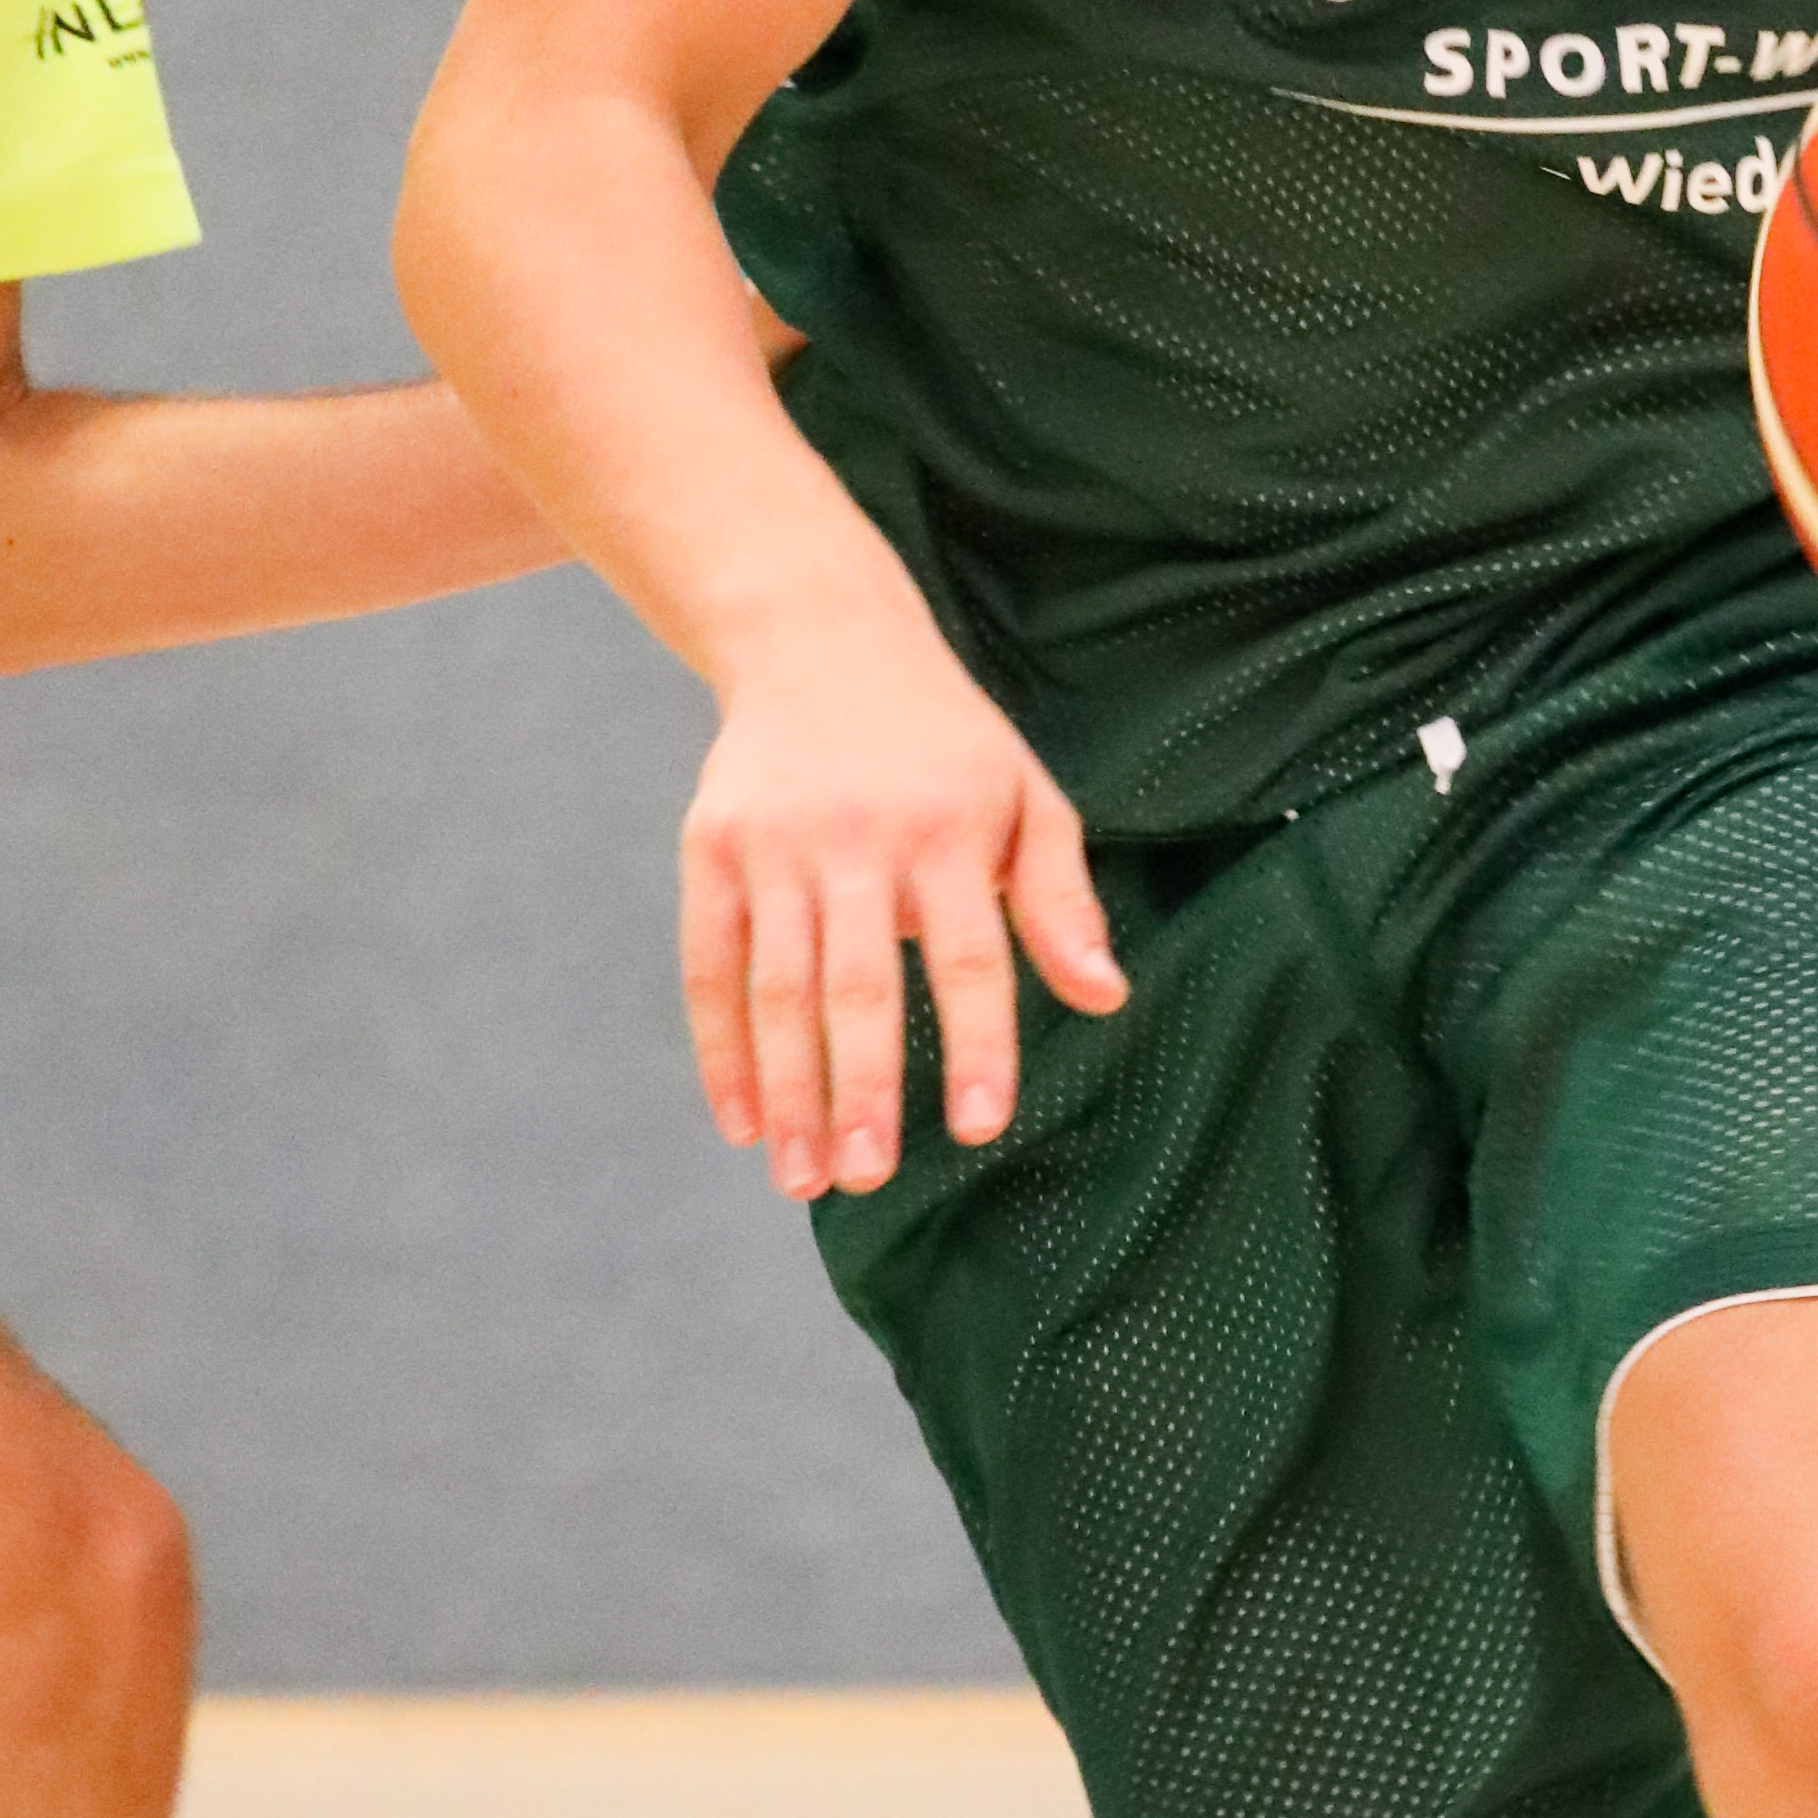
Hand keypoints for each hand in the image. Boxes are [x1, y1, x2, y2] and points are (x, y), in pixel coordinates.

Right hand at [676, 618, 1124, 1200]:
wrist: (822, 638)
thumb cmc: (945, 743)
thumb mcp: (1025, 796)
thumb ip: (1060, 901)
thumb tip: (1107, 998)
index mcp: (948, 829)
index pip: (970, 953)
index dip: (978, 1044)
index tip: (982, 1128)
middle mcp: (858, 839)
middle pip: (858, 982)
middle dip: (863, 1087)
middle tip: (868, 1179)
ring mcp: (775, 845)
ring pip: (777, 986)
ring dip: (788, 1089)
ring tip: (804, 1178)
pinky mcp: (711, 849)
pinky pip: (710, 965)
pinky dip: (721, 1050)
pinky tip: (741, 1122)